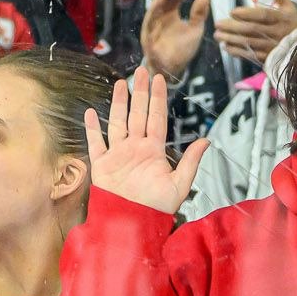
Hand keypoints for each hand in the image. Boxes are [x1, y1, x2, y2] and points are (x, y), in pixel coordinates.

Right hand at [84, 73, 208, 213]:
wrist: (133, 224)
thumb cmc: (157, 208)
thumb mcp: (180, 185)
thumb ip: (191, 161)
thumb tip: (206, 140)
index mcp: (153, 150)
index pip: (156, 117)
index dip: (158, 98)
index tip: (160, 79)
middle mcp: (135, 148)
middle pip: (137, 113)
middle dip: (140, 92)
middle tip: (142, 71)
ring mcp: (118, 155)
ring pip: (117, 122)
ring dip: (118, 103)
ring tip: (120, 84)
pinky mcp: (102, 165)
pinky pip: (96, 143)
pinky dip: (92, 128)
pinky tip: (90, 113)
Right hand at [142, 0, 209, 81]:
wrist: (174, 69)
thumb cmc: (182, 48)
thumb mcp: (195, 29)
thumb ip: (199, 14)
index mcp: (168, 14)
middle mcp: (157, 20)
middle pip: (160, 2)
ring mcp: (151, 32)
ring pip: (151, 15)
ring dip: (160, 5)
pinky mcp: (149, 47)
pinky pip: (148, 38)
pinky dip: (151, 30)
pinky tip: (160, 20)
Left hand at [215, 0, 296, 64]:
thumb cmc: (291, 25)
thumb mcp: (289, 7)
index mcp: (282, 18)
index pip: (263, 15)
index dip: (247, 14)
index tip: (232, 11)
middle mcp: (277, 32)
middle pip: (252, 29)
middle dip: (233, 27)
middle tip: (218, 24)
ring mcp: (271, 47)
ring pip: (249, 43)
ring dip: (231, 39)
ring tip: (218, 35)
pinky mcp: (267, 58)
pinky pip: (250, 54)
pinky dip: (237, 51)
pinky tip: (226, 47)